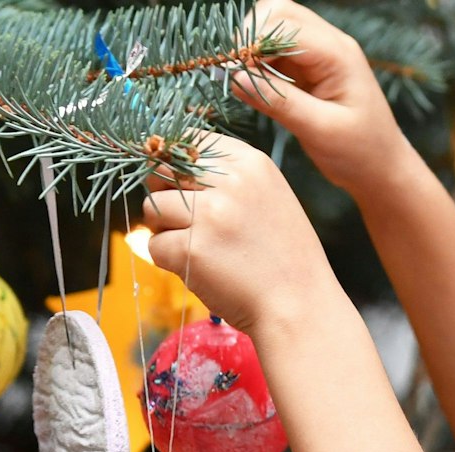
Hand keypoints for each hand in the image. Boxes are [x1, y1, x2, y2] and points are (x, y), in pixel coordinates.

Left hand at [142, 133, 343, 333]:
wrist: (301, 309)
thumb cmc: (285, 261)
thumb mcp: (270, 200)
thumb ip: (230, 180)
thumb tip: (169, 164)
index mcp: (252, 163)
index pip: (190, 140)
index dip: (175, 163)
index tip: (181, 186)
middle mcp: (231, 181)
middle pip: (162, 168)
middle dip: (163, 194)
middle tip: (185, 222)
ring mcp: (211, 214)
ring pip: (153, 206)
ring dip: (165, 230)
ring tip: (197, 250)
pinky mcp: (193, 248)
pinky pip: (154, 245)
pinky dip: (168, 262)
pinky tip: (198, 271)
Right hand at [235, 0, 416, 198]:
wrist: (381, 169)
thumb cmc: (359, 153)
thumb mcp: (319, 130)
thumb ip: (279, 101)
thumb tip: (236, 76)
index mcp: (338, 55)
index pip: (286, 23)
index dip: (253, 40)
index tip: (232, 68)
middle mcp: (329, 46)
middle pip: (279, 13)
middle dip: (250, 37)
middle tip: (235, 72)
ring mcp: (320, 55)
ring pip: (274, 29)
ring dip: (252, 49)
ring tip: (242, 81)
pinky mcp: (309, 70)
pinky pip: (276, 53)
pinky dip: (259, 63)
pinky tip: (253, 87)